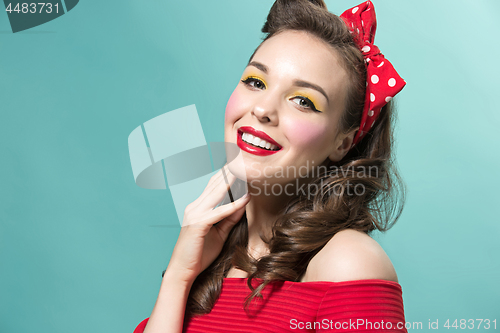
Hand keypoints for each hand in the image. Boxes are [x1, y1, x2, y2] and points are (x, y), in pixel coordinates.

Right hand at [166, 164, 249, 283]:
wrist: (182, 271)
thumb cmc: (199, 254)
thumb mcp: (219, 234)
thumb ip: (229, 219)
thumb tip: (242, 204)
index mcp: (198, 208)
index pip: (214, 186)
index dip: (227, 174)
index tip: (241, 165)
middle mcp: (194, 207)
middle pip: (215, 184)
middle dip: (231, 171)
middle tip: (244, 159)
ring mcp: (195, 214)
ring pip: (217, 193)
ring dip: (233, 181)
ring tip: (246, 170)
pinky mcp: (198, 224)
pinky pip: (220, 212)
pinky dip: (234, 205)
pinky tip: (245, 198)